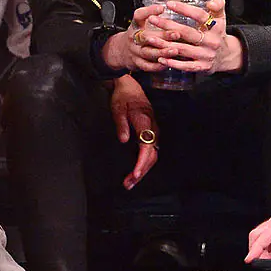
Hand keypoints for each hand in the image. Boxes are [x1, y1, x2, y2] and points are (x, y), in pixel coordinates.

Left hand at [110, 75, 158, 189]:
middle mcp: (153, 129)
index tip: (136, 174)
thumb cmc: (123, 96)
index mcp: (145, 123)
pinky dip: (143, 163)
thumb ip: (121, 125)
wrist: (129, 86)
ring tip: (130, 182)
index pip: (147, 148)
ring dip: (142, 170)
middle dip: (141, 172)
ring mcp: (153, 131)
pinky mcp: (151, 133)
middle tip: (128, 184)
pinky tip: (136, 171)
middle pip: (151, 156)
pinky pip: (150, 152)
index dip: (142, 163)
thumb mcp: (117, 108)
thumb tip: (124, 140)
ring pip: (151, 156)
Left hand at [144, 0, 242, 75]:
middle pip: (187, 32)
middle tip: (151, 19)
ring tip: (150, 38)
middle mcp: (212, 41)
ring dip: (165, 44)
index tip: (168, 4)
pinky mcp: (202, 67)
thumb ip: (218, 4)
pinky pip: (186, 66)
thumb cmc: (217, 32)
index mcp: (216, 26)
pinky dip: (173, 63)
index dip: (184, 9)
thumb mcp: (221, 17)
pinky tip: (160, 58)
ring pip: (183, 49)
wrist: (225, 55)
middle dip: (168, 25)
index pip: (199, 15)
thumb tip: (211, 2)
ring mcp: (207, 55)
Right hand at [246, 211, 270, 270]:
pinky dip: (263, 248)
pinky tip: (268, 257)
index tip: (251, 257)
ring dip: (258, 248)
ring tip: (265, 262)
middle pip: (261, 231)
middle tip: (257, 263)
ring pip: (261, 233)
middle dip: (255, 248)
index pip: (270, 232)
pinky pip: (266, 237)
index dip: (259, 245)